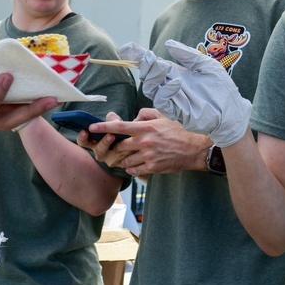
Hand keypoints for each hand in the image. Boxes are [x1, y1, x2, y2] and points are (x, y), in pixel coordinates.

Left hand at [83, 109, 211, 175]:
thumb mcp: (163, 117)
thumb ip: (145, 114)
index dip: (103, 127)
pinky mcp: (152, 167)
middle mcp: (145, 142)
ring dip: (123, 160)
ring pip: (125, 160)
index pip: (119, 127)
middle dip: (115, 148)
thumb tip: (133, 119)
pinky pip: (134, 170)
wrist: (192, 149)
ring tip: (128, 158)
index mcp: (145, 128)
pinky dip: (132, 168)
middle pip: (119, 147)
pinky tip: (136, 165)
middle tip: (114, 149)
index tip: (91, 128)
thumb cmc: (177, 132)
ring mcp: (148, 156)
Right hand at [119, 41, 250, 147]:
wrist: (231, 111)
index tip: (128, 47)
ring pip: (151, 88)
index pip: (153, 64)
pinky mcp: (177, 112)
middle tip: (147, 56)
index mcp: (175, 74)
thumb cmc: (221, 89)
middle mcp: (170, 86)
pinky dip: (166, 91)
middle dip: (145, 65)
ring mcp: (172, 99)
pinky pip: (164, 102)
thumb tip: (168, 43)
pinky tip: (176, 82)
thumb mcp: (206, 65)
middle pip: (148, 75)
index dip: (139, 56)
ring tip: (160, 66)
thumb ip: (187, 55)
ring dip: (153, 76)